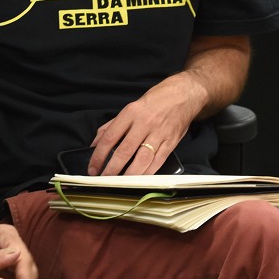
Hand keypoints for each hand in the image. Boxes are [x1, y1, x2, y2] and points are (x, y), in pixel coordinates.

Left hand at [89, 74, 204, 176]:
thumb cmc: (156, 100)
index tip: (93, 167)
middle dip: (112, 168)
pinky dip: (147, 173)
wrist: (185, 94)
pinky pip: (158, 161)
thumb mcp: (131, 107)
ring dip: (129, 174)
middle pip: (125, 150)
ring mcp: (159, 133)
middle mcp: (145, 123)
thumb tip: (95, 143)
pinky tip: (139, 179)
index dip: (99, 155)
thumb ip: (112, 126)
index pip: (110, 137)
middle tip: (104, 179)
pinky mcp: (171, 142)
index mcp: (131, 113)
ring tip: (120, 183)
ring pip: (142, 159)